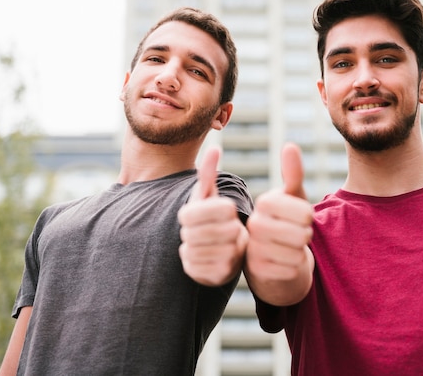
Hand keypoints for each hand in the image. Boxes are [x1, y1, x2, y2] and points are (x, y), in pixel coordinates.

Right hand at [178, 145, 247, 285]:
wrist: (213, 248)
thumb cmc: (215, 216)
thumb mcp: (211, 195)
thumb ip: (210, 174)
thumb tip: (214, 148)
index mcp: (187, 214)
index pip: (200, 210)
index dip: (220, 210)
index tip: (231, 210)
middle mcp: (184, 235)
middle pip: (209, 233)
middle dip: (228, 230)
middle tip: (237, 229)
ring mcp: (188, 255)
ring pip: (213, 252)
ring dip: (230, 247)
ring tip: (236, 242)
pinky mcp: (196, 273)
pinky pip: (214, 270)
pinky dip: (227, 264)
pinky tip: (232, 257)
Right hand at [245, 143, 313, 304]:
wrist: (273, 255)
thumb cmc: (287, 220)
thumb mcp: (293, 196)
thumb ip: (293, 174)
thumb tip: (290, 146)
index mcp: (264, 203)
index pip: (305, 212)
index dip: (309, 216)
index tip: (303, 217)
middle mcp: (254, 224)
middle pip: (302, 234)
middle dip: (305, 236)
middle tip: (298, 235)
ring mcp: (253, 248)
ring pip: (296, 253)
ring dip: (300, 252)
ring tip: (292, 248)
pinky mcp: (257, 270)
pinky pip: (289, 270)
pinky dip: (293, 268)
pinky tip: (285, 263)